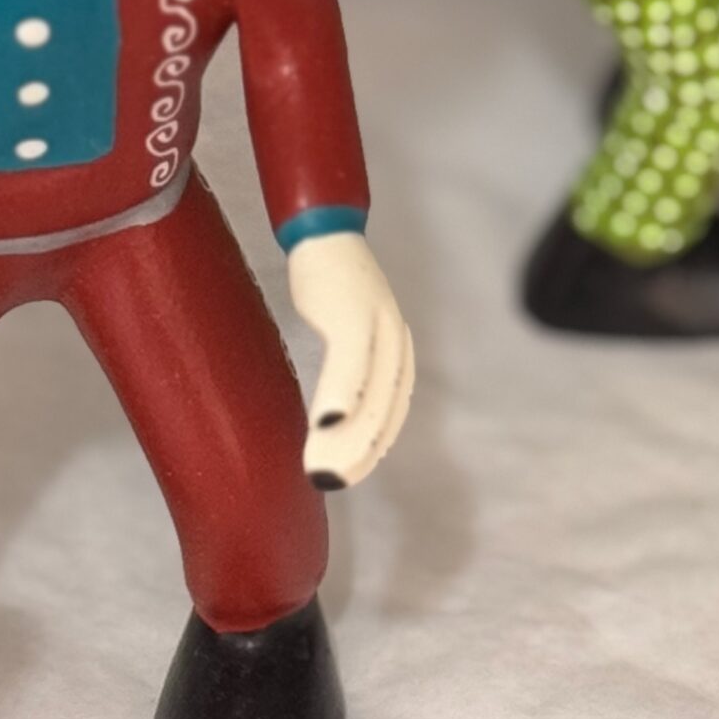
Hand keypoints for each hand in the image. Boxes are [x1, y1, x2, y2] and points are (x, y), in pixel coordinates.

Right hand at [288, 231, 413, 490]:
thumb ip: (351, 372)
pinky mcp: (354, 309)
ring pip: (372, 390)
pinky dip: (342, 391)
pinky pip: (352, 357)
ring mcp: (378, 323)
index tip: (346, 478)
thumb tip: (332, 424)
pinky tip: (326, 421)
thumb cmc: (329, 290)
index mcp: (396, 351)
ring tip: (322, 470)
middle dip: (359, 452)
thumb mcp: (346, 336)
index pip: (393, 412)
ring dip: (348, 435)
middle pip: (386, 408)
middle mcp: (395, 339)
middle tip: (330, 484)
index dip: (373, 449)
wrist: (323, 233)